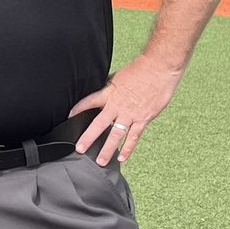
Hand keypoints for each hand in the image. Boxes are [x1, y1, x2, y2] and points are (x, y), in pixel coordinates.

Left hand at [70, 53, 184, 164]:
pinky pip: (134, 136)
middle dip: (88, 138)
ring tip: (100, 161)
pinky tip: (122, 158)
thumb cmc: (141, 68)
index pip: (88, 102)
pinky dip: (128, 148)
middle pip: (99, 124)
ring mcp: (130, 114)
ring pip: (116, 135)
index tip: (68, 118)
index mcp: (109, 93)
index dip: (78, 109)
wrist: (160, 67)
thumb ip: (111, 87)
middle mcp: (117, 106)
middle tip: (79, 149)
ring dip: (107, 149)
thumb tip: (103, 91)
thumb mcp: (119, 76)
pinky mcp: (144, 118)